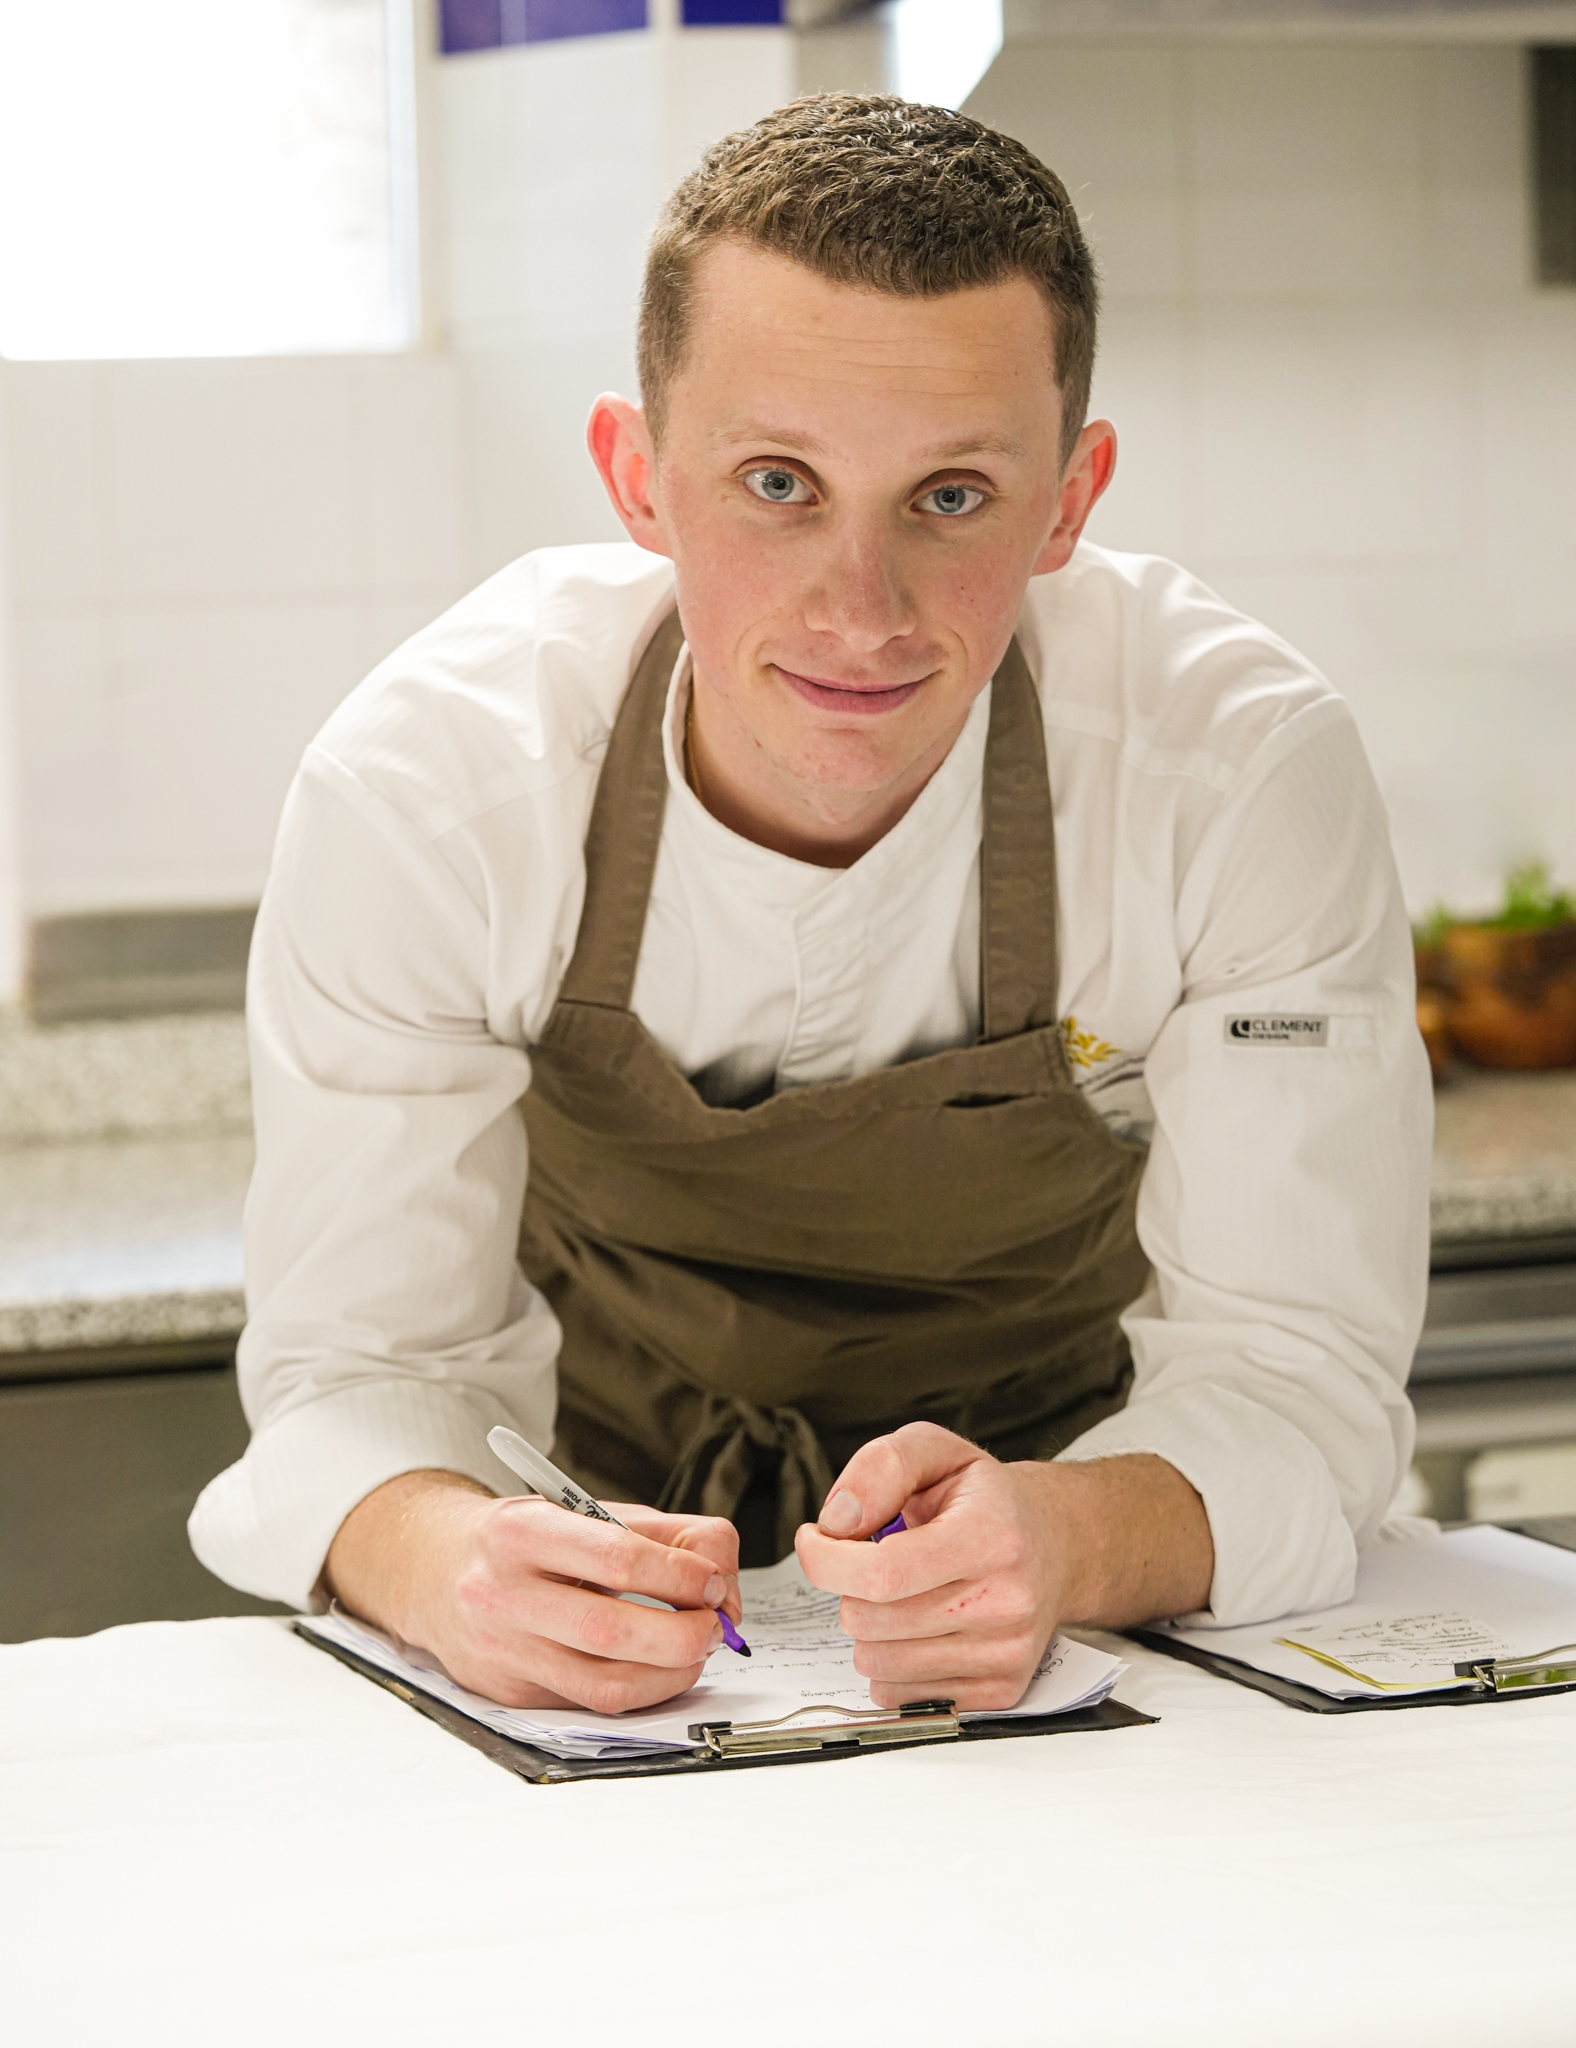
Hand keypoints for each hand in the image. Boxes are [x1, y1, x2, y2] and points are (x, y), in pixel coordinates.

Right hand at [325, 1470, 741, 1715]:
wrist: (433, 1572)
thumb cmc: (521, 1540)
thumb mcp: (581, 1510)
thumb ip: (660, 1534)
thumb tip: (720, 1577)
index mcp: (524, 1532)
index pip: (617, 1558)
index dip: (681, 1574)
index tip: (712, 1581)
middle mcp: (505, 1594)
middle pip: (613, 1629)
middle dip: (684, 1632)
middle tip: (715, 1623)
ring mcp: (504, 1651)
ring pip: (606, 1683)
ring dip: (672, 1672)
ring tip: (695, 1648)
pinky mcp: (511, 1693)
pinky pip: (591, 1703)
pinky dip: (643, 1690)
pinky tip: (660, 1668)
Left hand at [795, 1423, 1212, 1710]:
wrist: (1056, 1545)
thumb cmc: (987, 1500)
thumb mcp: (936, 1452)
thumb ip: (881, 1468)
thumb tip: (839, 1521)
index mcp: (991, 1536)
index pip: (882, 1572)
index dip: (826, 1560)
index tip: (814, 1540)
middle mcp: (1006, 1601)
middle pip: (871, 1620)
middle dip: (850, 1588)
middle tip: (876, 1561)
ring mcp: (1006, 1653)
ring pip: (878, 1663)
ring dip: (869, 1628)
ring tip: (902, 1593)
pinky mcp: (999, 1692)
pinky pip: (900, 1695)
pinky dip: (891, 1663)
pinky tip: (919, 1627)